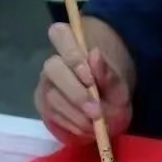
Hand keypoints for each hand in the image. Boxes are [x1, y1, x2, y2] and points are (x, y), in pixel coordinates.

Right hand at [34, 22, 131, 144]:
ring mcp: (46, 85)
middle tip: (96, 112)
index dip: (71, 53)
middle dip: (76, 93)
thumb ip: (107, 72)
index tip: (90, 76)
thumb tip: (94, 53)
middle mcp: (54, 64)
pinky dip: (70, 124)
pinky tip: (84, 128)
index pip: (60, 33)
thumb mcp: (119, 86)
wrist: (107, 115)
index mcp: (73, 48)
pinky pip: (51, 115)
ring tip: (94, 124)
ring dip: (75, 113)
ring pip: (52, 96)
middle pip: (52, 68)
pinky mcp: (42, 106)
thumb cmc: (112, 93)